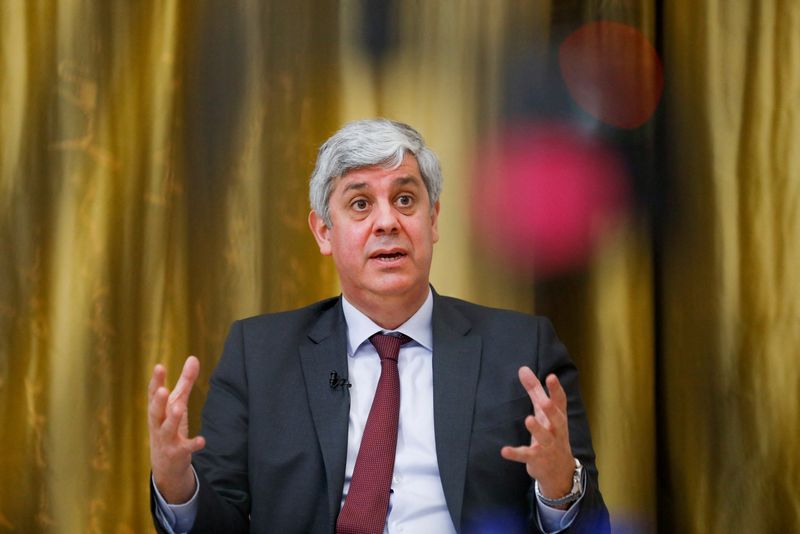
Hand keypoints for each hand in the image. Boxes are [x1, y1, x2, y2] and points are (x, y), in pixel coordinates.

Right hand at [148, 356, 205, 502]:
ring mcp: (166, 440)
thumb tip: (193, 357)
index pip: (153, 394)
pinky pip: (185, 449)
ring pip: (167, 430)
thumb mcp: (177, 404)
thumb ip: (185, 382)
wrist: (165, 465)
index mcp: (157, 411)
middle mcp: (158, 425)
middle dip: (158, 401)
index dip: (156, 381)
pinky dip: (193, 444)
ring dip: (172, 420)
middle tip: (162, 390)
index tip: (159, 367)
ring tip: (179, 408)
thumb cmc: (170, 427)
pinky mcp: (177, 453)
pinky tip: (202, 440)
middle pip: (155, 412)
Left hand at [500, 367, 574, 505]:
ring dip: (537, 429)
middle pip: (556, 419)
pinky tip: (504, 451)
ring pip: (544, 437)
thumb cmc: (551, 432)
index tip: (551, 377)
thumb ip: (534, 390)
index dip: (556, 390)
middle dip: (551, 410)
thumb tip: (523, 368)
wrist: (559, 470)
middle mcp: (556, 431)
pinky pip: (526, 455)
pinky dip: (516, 453)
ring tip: (528, 419)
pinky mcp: (536, 459)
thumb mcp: (543, 411)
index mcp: (558, 417)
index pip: (560, 402)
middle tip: (544, 401)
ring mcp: (548, 446)